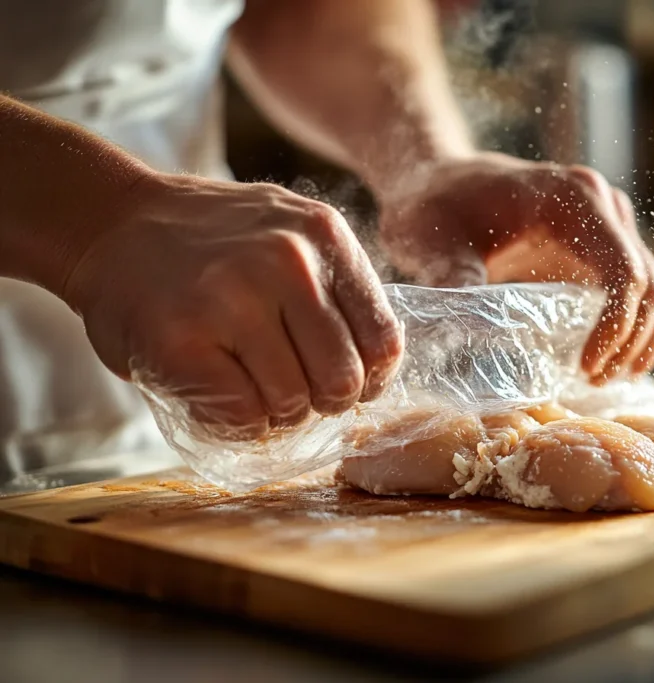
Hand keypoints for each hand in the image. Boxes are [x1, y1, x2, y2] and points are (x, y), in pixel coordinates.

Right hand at [62, 173, 403, 437]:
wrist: (111, 224)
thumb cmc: (213, 245)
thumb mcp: (291, 234)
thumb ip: (336, 285)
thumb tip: (377, 367)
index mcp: (324, 236)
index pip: (384, 340)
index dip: (370, 379)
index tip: (349, 384)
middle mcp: (286, 261)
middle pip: (343, 380)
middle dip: (323, 402)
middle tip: (295, 392)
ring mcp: (231, 299)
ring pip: (293, 402)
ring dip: (276, 413)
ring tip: (251, 387)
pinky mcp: (181, 339)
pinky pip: (242, 415)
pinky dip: (238, 424)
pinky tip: (222, 397)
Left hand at [377, 153, 653, 381]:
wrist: (438, 182)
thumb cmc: (435, 205)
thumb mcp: (432, 241)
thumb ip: (452, 277)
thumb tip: (470, 331)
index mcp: (571, 197)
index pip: (623, 268)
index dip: (617, 325)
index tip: (586, 367)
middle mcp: (602, 206)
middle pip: (649, 283)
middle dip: (630, 342)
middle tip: (594, 383)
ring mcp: (607, 226)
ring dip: (639, 341)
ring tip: (601, 379)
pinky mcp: (601, 248)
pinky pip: (639, 293)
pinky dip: (633, 330)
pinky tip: (607, 363)